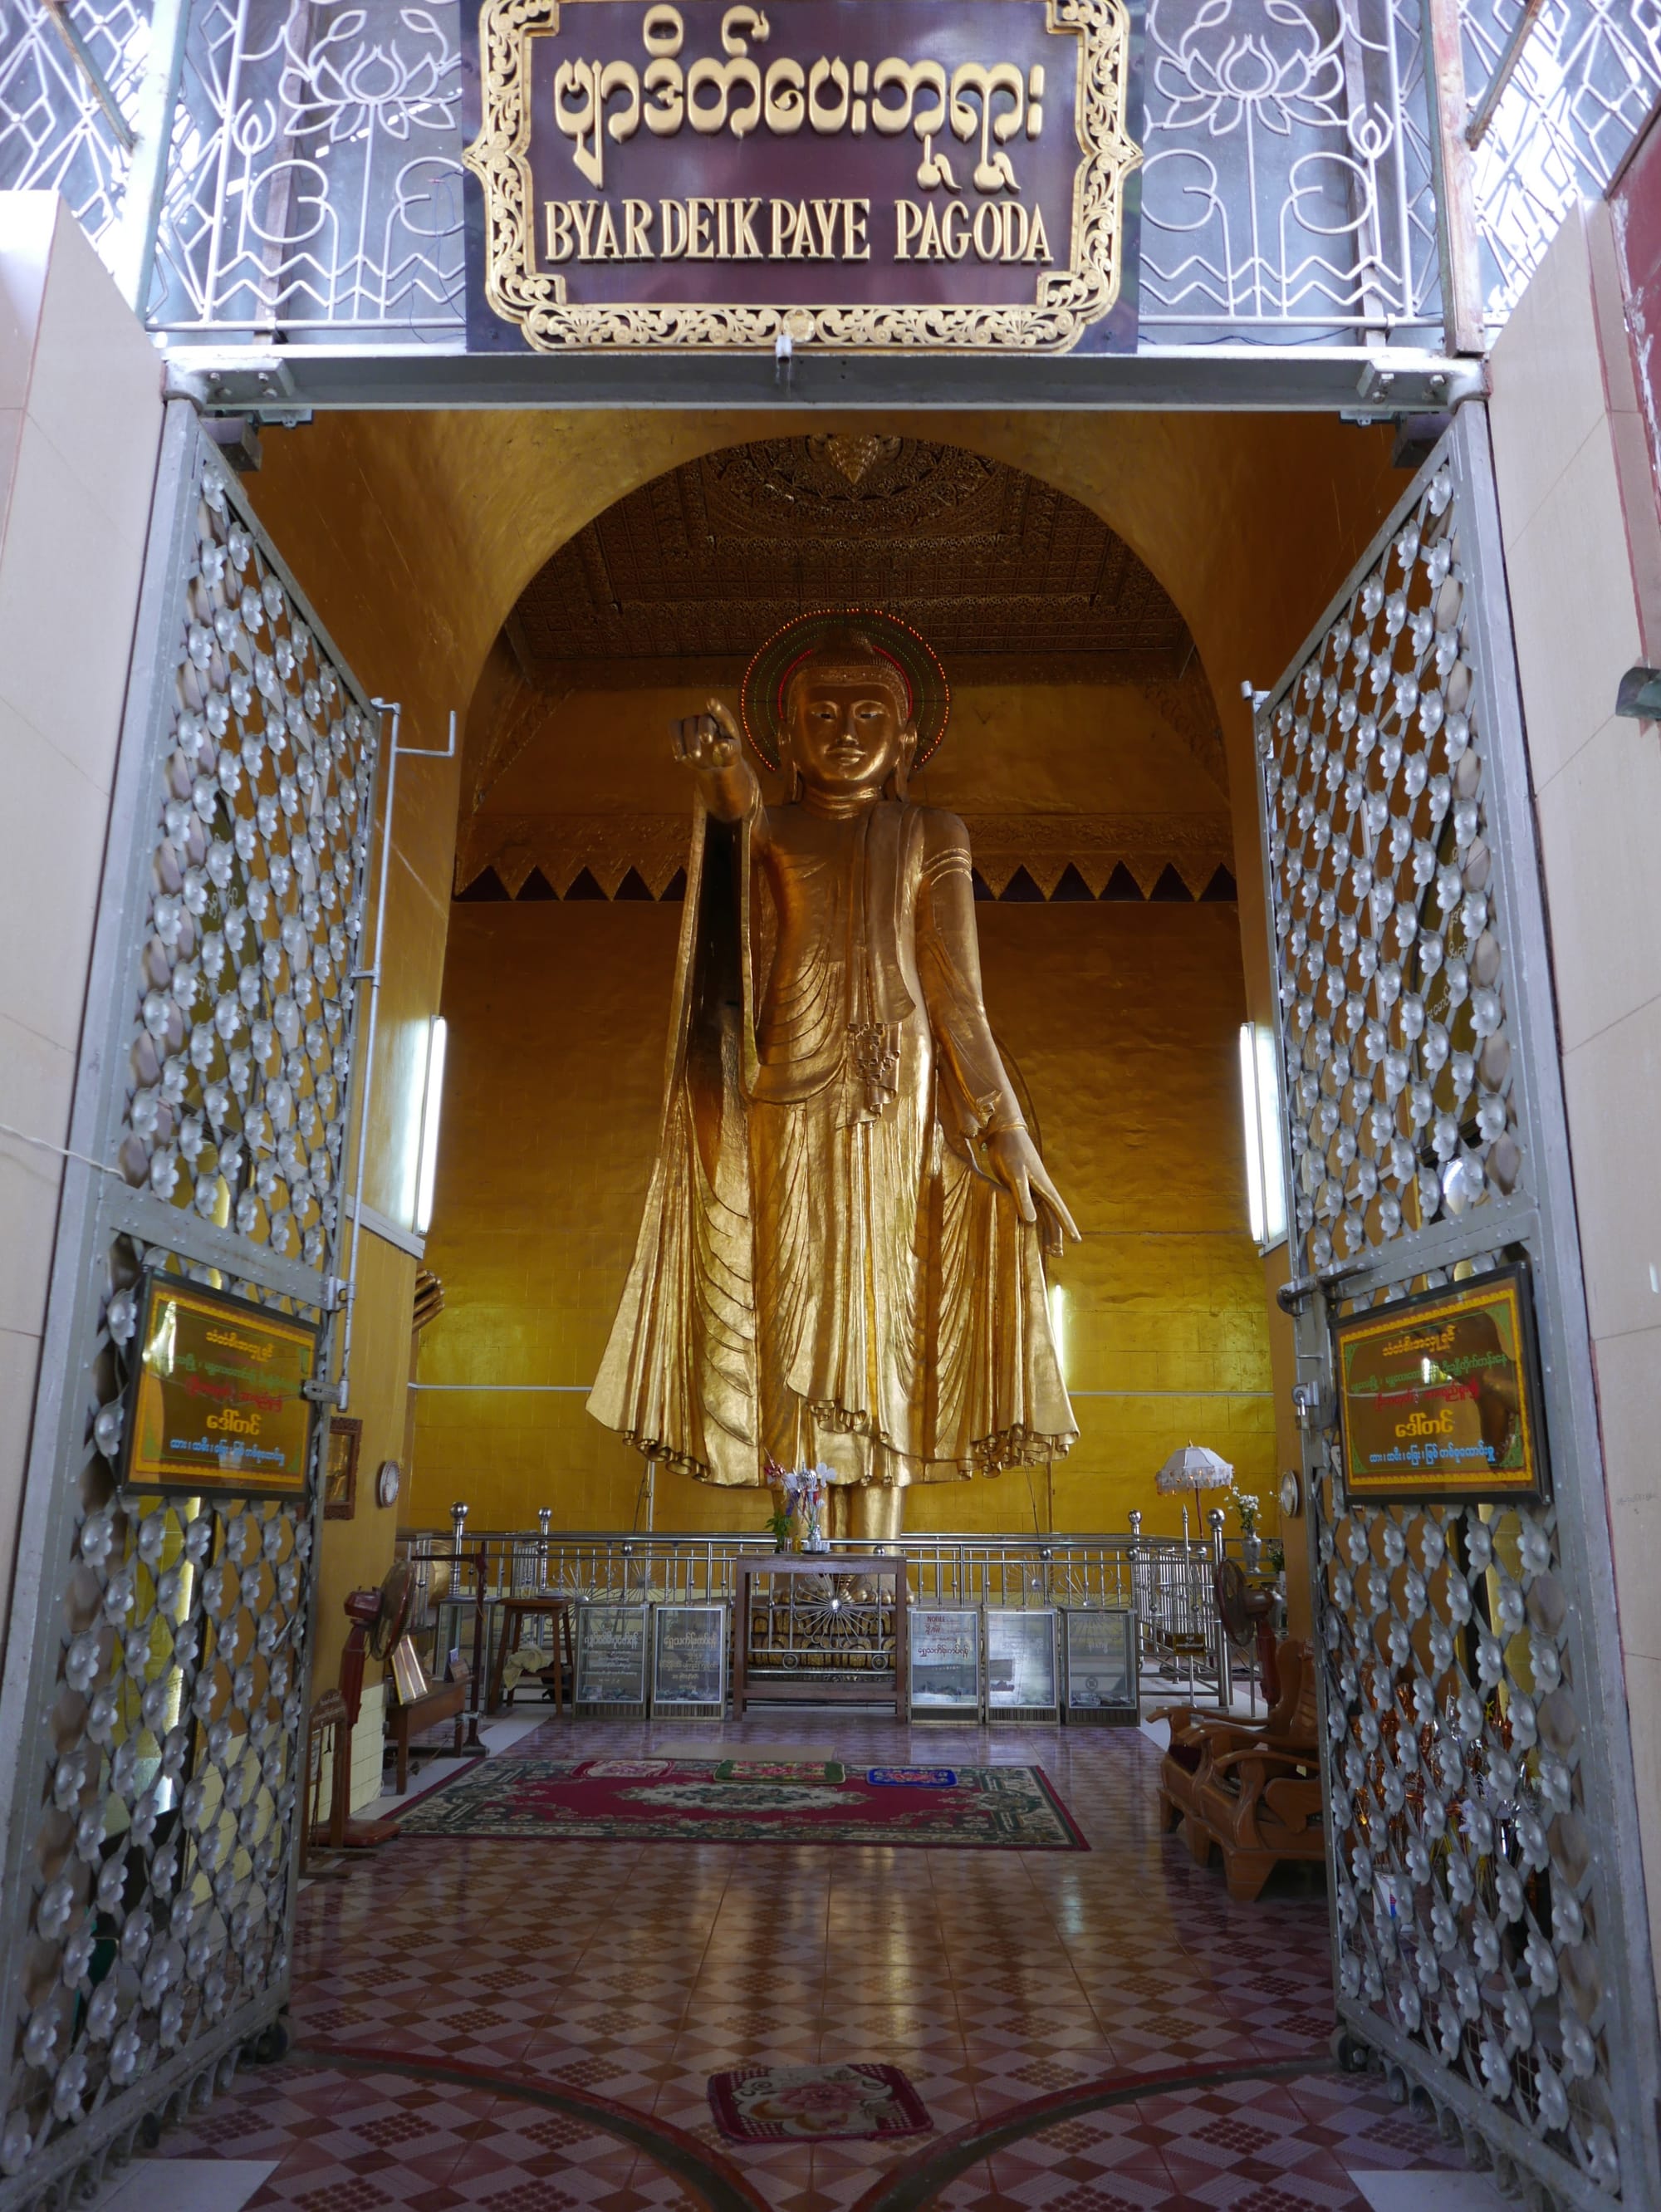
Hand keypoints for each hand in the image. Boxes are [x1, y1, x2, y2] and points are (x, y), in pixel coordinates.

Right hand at [671, 697, 741, 771]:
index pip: (722, 713)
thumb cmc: (727, 756)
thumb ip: (730, 749)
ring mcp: (693, 722)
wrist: (715, 764)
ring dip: (689, 740)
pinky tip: (679, 757)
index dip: (716, 707)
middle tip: (707, 741)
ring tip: (693, 756)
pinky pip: (674, 727)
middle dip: (704, 730)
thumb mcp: (734, 755)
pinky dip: (676, 741)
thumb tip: (722, 744)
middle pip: (704, 720)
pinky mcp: (681, 728)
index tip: (710, 702)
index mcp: (725, 723)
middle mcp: (708, 719)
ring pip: (687, 723)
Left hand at [985, 1126, 1079, 1256]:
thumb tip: (1033, 1222)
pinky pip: (1026, 1208)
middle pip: (1051, 1216)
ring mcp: (1030, 1189)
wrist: (1003, 1134)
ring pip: (1040, 1214)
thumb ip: (1022, 1198)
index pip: (1058, 1210)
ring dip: (1043, 1231)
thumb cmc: (1010, 1152)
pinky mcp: (1018, 1187)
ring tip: (1047, 1249)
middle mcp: (1040, 1189)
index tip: (1076, 1241)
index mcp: (1043, 1186)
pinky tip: (1028, 1231)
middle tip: (1057, 1254)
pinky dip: (1029, 1220)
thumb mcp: (1015, 1176)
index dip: (1067, 1226)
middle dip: (1055, 1234)